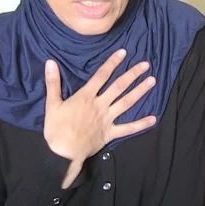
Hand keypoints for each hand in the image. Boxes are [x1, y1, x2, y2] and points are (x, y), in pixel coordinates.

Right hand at [43, 49, 157, 188]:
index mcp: (86, 96)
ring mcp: (107, 119)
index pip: (101, 75)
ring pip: (126, 102)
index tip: (123, 53)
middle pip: (119, 86)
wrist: (63, 152)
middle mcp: (100, 105)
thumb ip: (53, 82)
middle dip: (132, 74)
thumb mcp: (51, 104)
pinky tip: (153, 119)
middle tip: (146, 65)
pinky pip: (128, 128)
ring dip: (140, 91)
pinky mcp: (110, 133)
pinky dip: (141, 124)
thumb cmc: (56, 128)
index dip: (112, 63)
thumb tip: (50, 62)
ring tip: (152, 81)